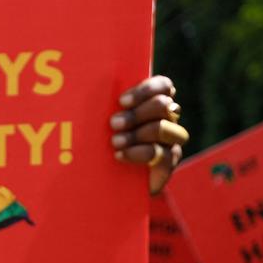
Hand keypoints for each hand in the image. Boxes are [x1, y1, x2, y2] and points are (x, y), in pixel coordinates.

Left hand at [109, 76, 187, 193]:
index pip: (164, 86)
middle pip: (163, 105)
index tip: (121, 101)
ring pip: (162, 128)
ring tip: (115, 142)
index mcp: (154, 102)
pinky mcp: (169, 162)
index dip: (145, 90)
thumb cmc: (101, 141)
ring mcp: (171, 141)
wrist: (107, 179)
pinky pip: (162, 154)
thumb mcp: (102, 120)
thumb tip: (90, 83)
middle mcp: (168, 119)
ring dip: (136, 133)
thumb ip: (105, 104)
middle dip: (136, 113)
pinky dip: (138, 153)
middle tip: (113, 123)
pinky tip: (120, 155)